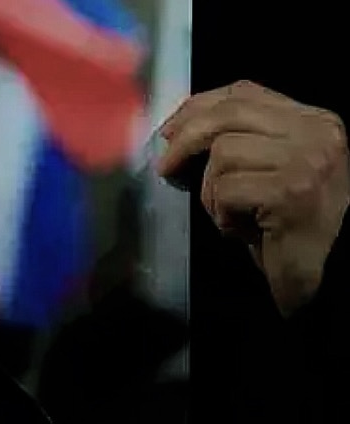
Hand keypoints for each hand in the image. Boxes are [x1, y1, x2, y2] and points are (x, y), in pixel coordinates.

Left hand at [158, 80, 348, 313]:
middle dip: (186, 139)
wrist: (311, 270)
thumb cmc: (281, 222)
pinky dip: (220, 213)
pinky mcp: (290, 193)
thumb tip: (178, 126)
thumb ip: (241, 137)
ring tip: (229, 212)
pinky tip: (240, 228)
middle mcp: (318, 134)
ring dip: (211, 190)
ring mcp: (308, 162)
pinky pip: (225, 189)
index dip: (198, 107)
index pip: (244, 92)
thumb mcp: (268, 167)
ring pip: (223, 153)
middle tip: (166, 166)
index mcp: (315, 120)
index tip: (169, 129)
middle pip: (228, 115)